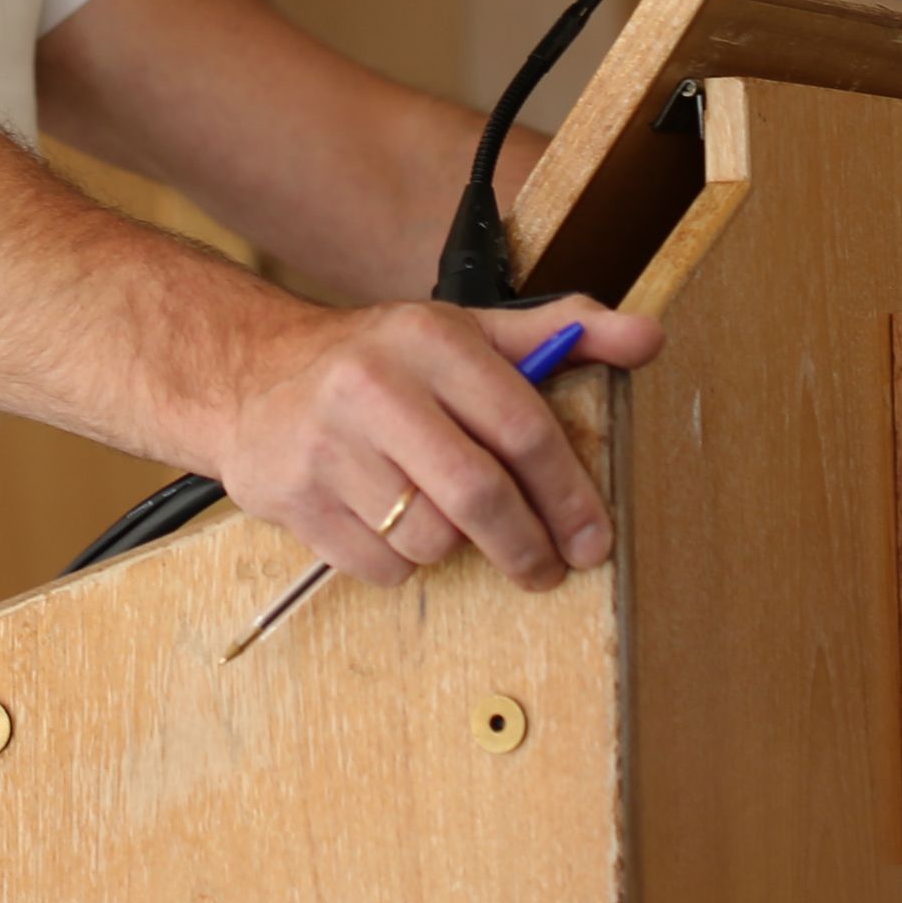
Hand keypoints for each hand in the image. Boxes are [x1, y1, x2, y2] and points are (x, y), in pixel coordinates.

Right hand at [216, 298, 662, 591]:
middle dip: (525, 547)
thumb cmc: (384, 361)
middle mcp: (373, 387)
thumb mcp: (470, 333)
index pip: (521, 426)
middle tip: (547, 569)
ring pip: (429, 540)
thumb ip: (563, 335)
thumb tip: (650, 338)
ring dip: (454, 548)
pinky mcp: (292, 499)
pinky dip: (402, 563)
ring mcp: (326, 446)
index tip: (593, 539)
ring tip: (445, 519)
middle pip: (477, 496)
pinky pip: (380, 567)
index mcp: (429, 339)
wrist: (252, 374)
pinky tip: (392, 525)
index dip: (568, 494)